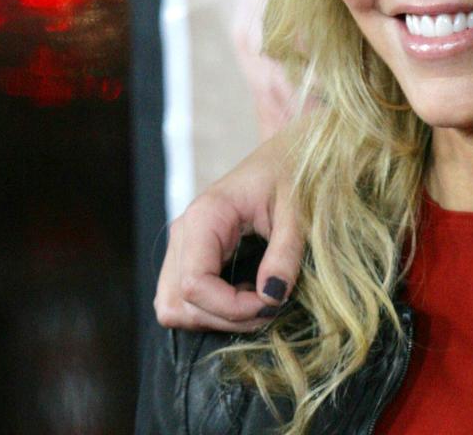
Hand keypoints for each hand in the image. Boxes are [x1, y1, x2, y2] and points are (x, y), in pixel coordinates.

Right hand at [153, 128, 304, 330]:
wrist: (285, 154)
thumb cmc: (292, 174)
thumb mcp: (299, 211)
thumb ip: (285, 253)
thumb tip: (271, 297)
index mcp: (205, 216)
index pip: (193, 284)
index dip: (230, 308)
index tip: (270, 304)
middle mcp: (183, 233)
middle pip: (176, 303)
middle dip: (224, 318)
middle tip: (268, 307)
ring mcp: (182, 247)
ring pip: (174, 307)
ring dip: (216, 319)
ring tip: (258, 303)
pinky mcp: (190, 257)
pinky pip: (184, 299)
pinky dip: (212, 310)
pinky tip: (246, 296)